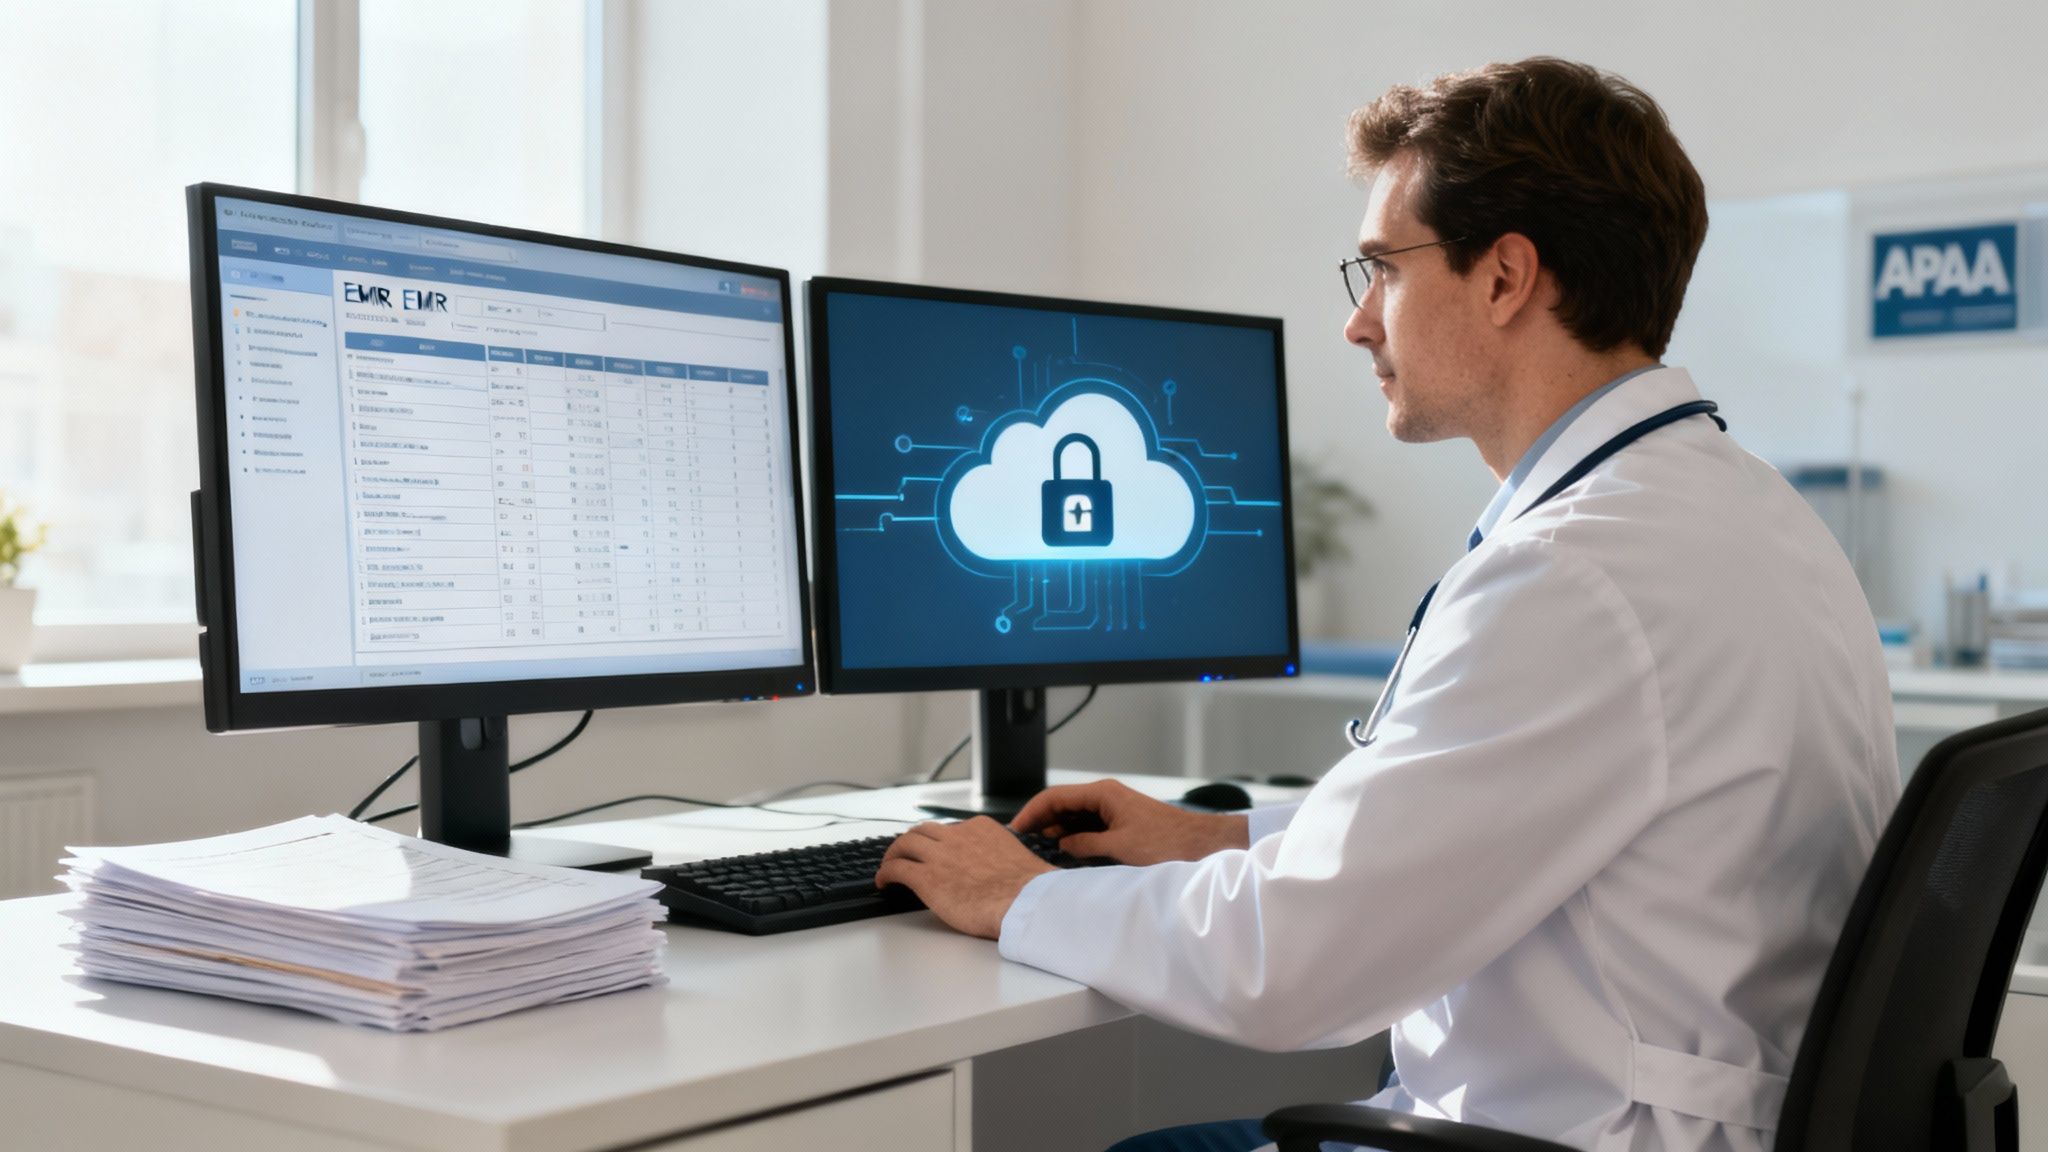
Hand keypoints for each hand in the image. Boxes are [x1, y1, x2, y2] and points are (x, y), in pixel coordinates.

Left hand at [875, 818, 1055, 938]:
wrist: (1024, 902)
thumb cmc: (1028, 889)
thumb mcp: (1017, 858)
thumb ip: (1003, 857)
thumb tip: (1008, 871)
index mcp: (981, 829)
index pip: (952, 828)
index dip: (939, 840)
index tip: (936, 848)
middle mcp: (957, 836)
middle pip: (923, 831)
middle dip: (911, 841)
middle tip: (905, 852)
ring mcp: (939, 855)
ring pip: (905, 843)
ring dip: (894, 853)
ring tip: (889, 864)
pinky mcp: (926, 877)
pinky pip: (896, 869)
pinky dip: (885, 872)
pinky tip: (883, 881)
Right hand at [1009, 780, 1249, 865]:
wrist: (1201, 844)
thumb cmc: (1166, 842)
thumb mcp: (1119, 846)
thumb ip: (1084, 844)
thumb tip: (1062, 845)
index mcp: (1103, 794)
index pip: (1055, 797)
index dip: (1032, 812)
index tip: (1015, 828)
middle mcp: (1106, 796)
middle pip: (1062, 805)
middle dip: (1041, 822)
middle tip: (1021, 843)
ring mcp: (1114, 809)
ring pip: (1075, 817)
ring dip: (1057, 831)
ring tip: (1038, 850)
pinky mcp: (1122, 822)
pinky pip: (1089, 826)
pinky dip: (1074, 837)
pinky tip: (1065, 852)